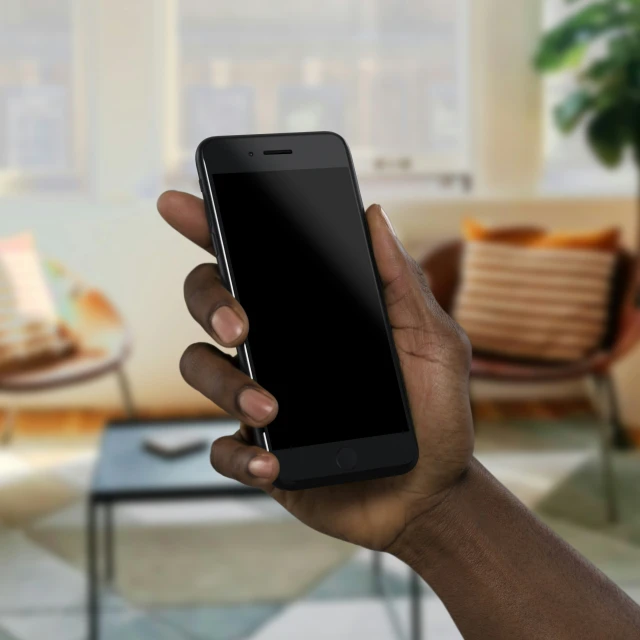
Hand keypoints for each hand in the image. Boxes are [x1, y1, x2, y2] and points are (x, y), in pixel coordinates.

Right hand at [158, 191, 474, 551]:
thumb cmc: (433, 411)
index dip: (209, 228)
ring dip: (226, 385)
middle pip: (208, 303)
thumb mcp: (430, 340)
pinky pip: (222, 449)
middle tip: (241, 328)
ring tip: (271, 409)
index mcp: (309, 314)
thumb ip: (400, 282)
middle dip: (211, 304)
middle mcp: (276, 349)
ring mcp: (261, 399)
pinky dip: (238, 454)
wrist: (430, 490)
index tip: (179, 204)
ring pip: (202, 370)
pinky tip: (270, 459)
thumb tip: (372, 215)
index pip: (251, 260)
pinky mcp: (260, 451)